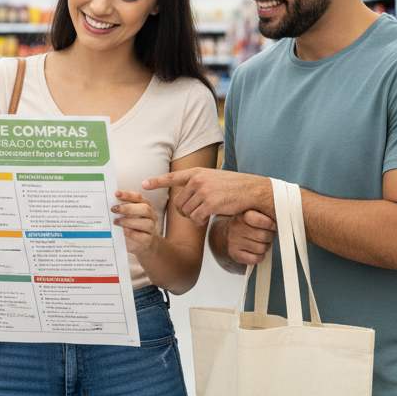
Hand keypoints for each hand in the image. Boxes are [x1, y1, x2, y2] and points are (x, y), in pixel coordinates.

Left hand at [112, 190, 158, 256]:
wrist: (141, 244)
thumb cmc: (132, 227)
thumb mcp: (126, 217)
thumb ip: (121, 210)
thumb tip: (108, 205)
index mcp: (144, 206)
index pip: (138, 198)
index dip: (128, 195)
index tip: (116, 194)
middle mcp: (151, 216)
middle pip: (145, 209)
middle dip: (128, 208)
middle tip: (114, 209)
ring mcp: (151, 229)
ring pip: (146, 223)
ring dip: (129, 221)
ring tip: (116, 222)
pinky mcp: (149, 240)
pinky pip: (143, 237)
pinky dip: (133, 233)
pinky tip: (124, 231)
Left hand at [143, 168, 272, 224]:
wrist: (254, 190)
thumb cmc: (234, 187)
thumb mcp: (214, 179)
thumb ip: (198, 184)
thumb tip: (183, 197)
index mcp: (197, 173)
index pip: (172, 177)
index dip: (156, 181)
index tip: (143, 184)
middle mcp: (198, 180)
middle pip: (178, 203)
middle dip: (184, 212)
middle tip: (196, 214)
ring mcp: (204, 191)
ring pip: (186, 212)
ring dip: (194, 218)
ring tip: (205, 214)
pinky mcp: (210, 204)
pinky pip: (195, 219)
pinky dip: (200, 222)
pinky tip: (208, 218)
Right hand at [225, 210, 277, 265]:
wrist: (235, 235)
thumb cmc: (253, 224)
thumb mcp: (258, 214)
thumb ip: (268, 214)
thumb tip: (280, 219)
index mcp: (242, 215)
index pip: (258, 220)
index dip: (270, 224)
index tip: (273, 226)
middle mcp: (235, 227)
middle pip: (264, 236)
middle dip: (270, 237)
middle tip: (268, 235)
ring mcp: (233, 241)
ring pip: (261, 248)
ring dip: (265, 247)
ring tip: (261, 242)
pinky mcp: (234, 253)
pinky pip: (255, 259)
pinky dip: (260, 257)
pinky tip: (256, 251)